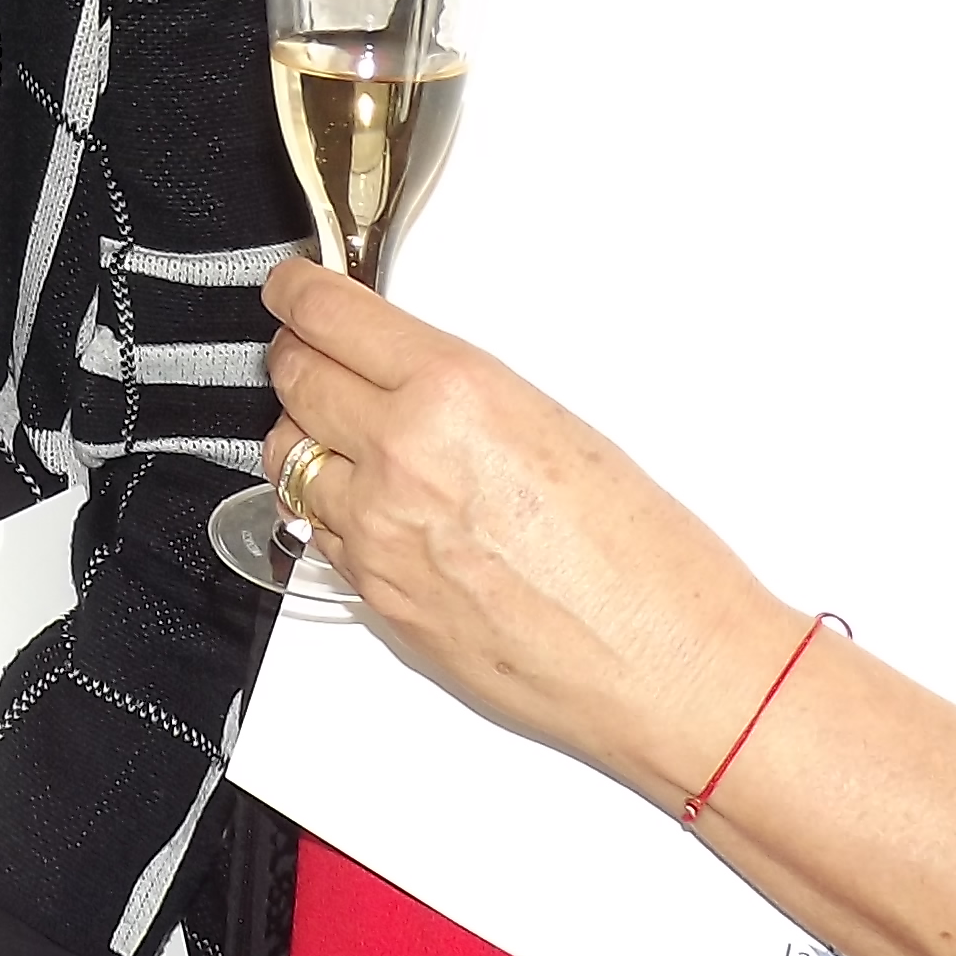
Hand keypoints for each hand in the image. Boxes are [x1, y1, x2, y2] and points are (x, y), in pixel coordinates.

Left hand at [258, 256, 790, 805]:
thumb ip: (462, 395)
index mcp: (453, 393)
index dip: (297, 292)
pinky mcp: (373, 596)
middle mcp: (401, 457)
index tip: (290, 287)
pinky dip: (328, 506)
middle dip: (297, 355)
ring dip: (303, 434)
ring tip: (336, 429)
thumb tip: (410, 379)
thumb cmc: (648, 558)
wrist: (665, 668)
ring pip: (289, 459)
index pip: (331, 317)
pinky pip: (318, 530)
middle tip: (309, 347)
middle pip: (294, 380)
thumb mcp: (558, 425)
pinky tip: (367, 503)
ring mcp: (377, 533)